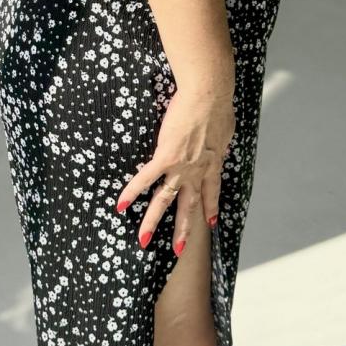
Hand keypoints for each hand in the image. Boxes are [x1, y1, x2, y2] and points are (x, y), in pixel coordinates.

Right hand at [116, 84, 235, 251]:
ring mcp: (181, 166)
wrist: (209, 95)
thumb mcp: (225, 128)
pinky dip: (132, 192)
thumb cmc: (219, 104)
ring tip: (143, 239)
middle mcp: (197, 171)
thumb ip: (219, 138)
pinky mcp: (165, 156)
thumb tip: (219, 134)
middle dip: (183, 230)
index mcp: (213, 163)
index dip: (209, 208)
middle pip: (189, 206)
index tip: (209, 223)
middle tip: (179, 250)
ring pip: (164, 200)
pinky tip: (121, 205)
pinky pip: (146, 178)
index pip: (211, 192)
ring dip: (152, 221)